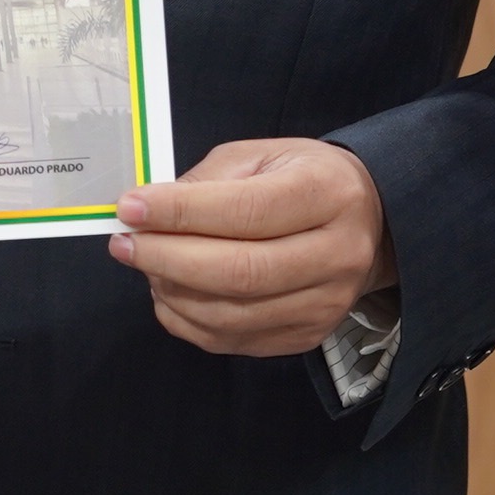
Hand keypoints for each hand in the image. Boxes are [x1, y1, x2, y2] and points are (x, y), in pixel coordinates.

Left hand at [109, 137, 394, 354]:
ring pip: (233, 313)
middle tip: (124, 244)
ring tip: (143, 265)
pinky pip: (233, 339)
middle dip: (168, 258)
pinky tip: (169, 292)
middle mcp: (336, 254)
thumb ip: (208, 181)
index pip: (246, 211)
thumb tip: (150, 211)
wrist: (371, 225)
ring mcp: (324, 304)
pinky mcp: (306, 336)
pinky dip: (188, 320)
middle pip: (240, 271)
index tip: (131, 208)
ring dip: (173, 292)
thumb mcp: (262, 156)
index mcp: (326, 194)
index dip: (181, 213)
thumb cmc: (305, 180)